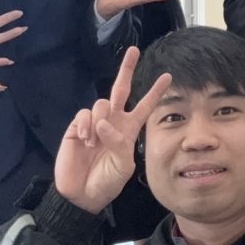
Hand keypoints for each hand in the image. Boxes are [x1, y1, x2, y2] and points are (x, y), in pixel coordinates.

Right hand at [55, 47, 171, 213]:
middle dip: (127, 69)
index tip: (168, 76)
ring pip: (101, 104)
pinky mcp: (76, 127)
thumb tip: (104, 123)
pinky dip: (85, 126)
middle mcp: (113, 121)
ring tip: (94, 143)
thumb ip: (119, 144)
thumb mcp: (123, 167)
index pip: (144, 106)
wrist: (82, 195)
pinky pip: (83, 115)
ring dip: (99, 122)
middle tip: (134, 50)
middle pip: (121, 89)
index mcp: (129, 130)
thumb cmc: (107, 181)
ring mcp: (95, 123)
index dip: (155, 92)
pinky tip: (83, 139)